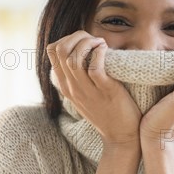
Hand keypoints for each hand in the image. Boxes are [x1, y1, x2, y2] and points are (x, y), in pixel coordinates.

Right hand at [47, 30, 141, 148]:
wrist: (121, 137)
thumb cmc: (108, 112)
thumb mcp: (85, 95)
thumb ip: (79, 76)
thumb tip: (82, 51)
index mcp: (66, 86)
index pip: (52, 51)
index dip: (67, 38)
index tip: (83, 41)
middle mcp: (73, 88)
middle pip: (61, 50)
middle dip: (77, 36)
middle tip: (94, 40)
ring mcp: (87, 90)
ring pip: (73, 57)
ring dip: (88, 42)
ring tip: (101, 44)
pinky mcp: (105, 91)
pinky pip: (94, 66)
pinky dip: (99, 52)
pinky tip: (106, 50)